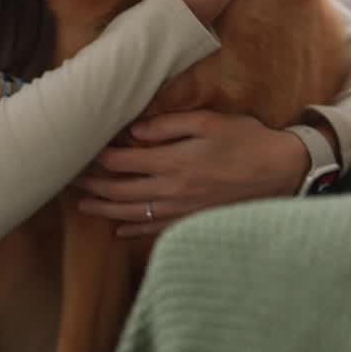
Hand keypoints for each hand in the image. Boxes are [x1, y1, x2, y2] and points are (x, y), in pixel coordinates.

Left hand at [75, 109, 308, 237]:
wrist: (281, 171)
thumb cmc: (245, 139)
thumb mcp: (207, 121)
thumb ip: (168, 126)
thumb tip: (134, 132)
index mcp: (173, 162)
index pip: (123, 162)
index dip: (99, 157)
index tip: (82, 150)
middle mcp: (172, 190)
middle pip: (121, 191)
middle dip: (93, 185)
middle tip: (69, 179)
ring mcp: (182, 210)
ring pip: (133, 213)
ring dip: (105, 209)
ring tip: (83, 206)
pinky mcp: (193, 220)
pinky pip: (156, 228)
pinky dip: (134, 229)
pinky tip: (119, 230)